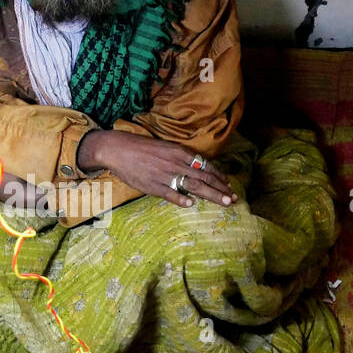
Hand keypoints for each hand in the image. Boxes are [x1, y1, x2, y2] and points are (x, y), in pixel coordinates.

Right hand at [77, 131, 233, 207]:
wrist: (119, 149)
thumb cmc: (143, 148)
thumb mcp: (166, 148)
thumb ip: (181, 159)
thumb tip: (197, 170)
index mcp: (179, 153)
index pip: (205, 166)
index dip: (219, 176)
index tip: (228, 185)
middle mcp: (176, 163)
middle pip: (203, 177)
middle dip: (220, 189)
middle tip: (233, 198)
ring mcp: (165, 175)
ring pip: (192, 186)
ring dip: (210, 195)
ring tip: (224, 202)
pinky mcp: (152, 185)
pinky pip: (169, 193)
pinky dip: (181, 199)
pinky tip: (191, 204)